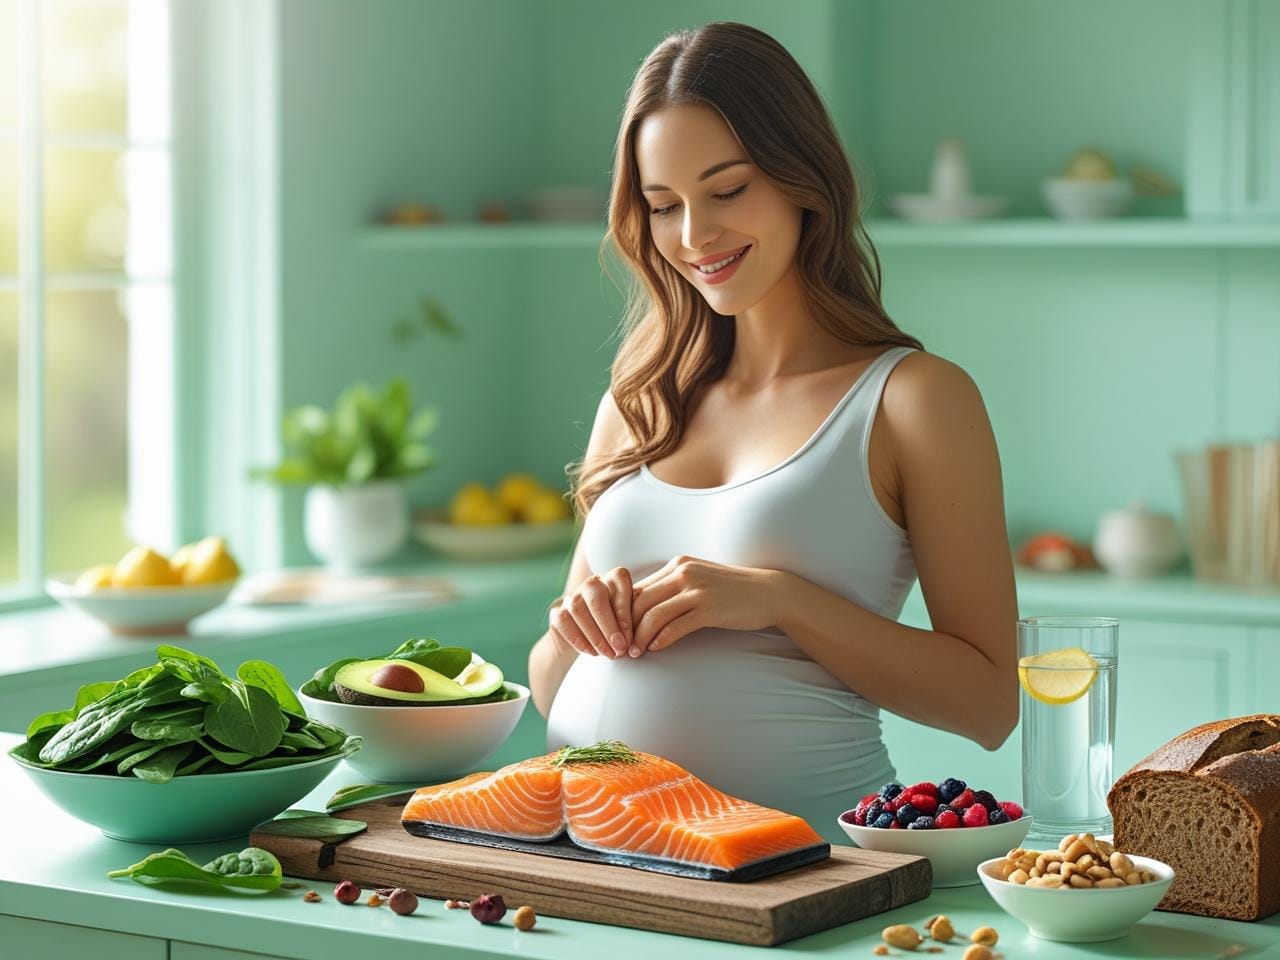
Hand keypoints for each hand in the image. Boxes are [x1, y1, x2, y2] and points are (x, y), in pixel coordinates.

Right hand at [549, 567, 634, 658]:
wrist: (590, 644)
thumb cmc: (620, 633)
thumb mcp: (632, 625)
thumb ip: (634, 625)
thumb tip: (637, 642)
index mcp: (614, 579)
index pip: (619, 580)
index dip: (624, 609)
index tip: (630, 638)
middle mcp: (592, 584)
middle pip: (596, 594)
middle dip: (609, 625)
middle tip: (620, 649)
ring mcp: (572, 596)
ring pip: (578, 608)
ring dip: (595, 636)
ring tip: (609, 654)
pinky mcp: (557, 612)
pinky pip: (564, 622)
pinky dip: (579, 640)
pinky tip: (592, 653)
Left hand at [628, 555, 785, 655]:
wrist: (769, 592)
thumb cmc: (731, 591)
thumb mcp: (699, 581)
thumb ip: (673, 589)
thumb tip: (642, 608)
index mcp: (678, 565)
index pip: (637, 587)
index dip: (622, 611)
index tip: (616, 631)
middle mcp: (684, 573)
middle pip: (639, 601)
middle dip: (625, 627)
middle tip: (619, 646)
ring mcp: (697, 590)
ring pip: (653, 615)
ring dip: (639, 637)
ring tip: (635, 653)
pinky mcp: (709, 608)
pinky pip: (676, 626)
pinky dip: (661, 640)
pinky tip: (655, 649)